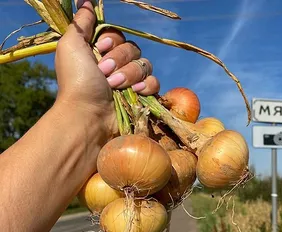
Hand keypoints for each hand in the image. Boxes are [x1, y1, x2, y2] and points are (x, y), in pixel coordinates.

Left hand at [54, 0, 159, 137]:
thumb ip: (81, 23)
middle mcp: (117, 65)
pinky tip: (134, 92)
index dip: (113, 41)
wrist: (88, 114)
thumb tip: (85, 2)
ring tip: (115, 86)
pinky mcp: (142, 96)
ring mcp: (130, 81)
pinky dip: (145, 86)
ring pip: (145, 64)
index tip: (101, 47)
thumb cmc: (76, 81)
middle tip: (104, 72)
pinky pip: (154, 82)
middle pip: (133, 49)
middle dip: (119, 60)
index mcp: (101, 53)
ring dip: (130, 74)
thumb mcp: (71, 46)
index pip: (119, 36)